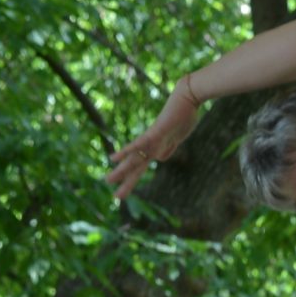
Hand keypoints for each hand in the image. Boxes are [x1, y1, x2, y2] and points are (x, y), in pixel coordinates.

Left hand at [104, 84, 202, 199]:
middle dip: (126, 181)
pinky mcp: (155, 132)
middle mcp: (151, 145)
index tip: (124, 190)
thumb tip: (159, 159)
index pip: (142, 166)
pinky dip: (126, 151)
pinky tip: (114, 158)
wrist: (187, 99)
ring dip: (122, 171)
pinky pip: (138, 144)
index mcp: (157, 147)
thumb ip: (169, 147)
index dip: (133, 178)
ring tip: (108, 181)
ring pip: (135, 158)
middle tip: (116, 197)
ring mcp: (151, 139)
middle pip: (136, 166)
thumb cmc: (185, 116)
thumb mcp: (178, 137)